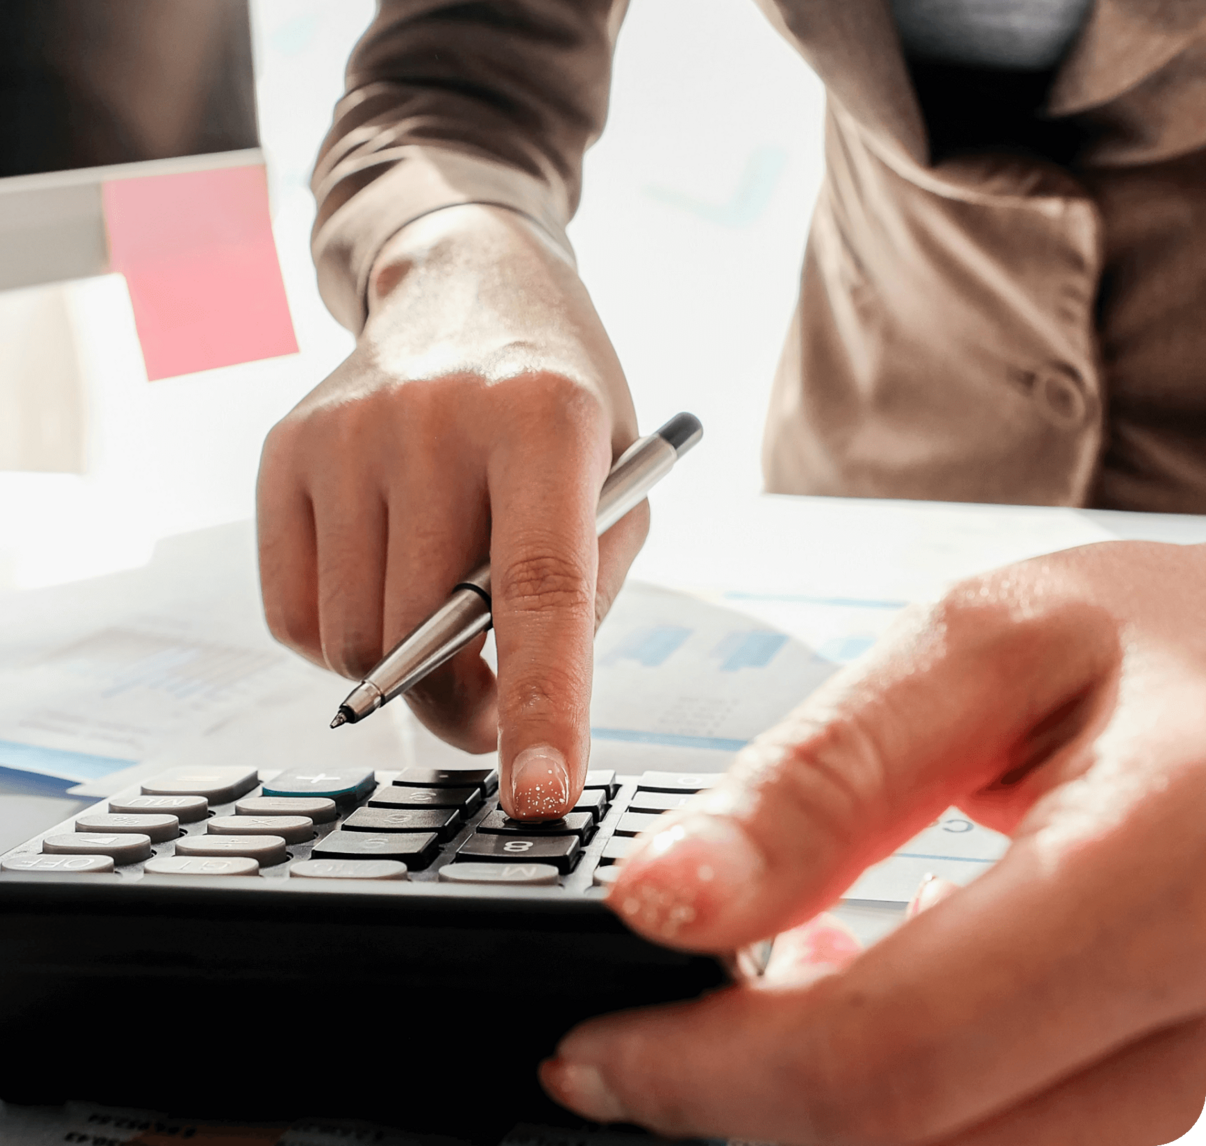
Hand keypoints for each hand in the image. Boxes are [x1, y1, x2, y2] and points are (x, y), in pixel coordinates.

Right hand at [257, 204, 644, 817]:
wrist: (465, 289)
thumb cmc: (556, 405)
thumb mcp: (616, 486)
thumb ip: (576, 596)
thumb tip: (498, 709)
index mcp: (544, 420)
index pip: (538, 586)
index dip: (541, 702)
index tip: (540, 794)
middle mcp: (432, 418)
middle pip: (422, 634)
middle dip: (461, 704)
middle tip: (489, 703)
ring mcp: (344, 433)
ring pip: (351, 639)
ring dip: (400, 671)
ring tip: (438, 621)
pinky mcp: (284, 452)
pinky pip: (291, 616)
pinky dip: (337, 640)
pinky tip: (379, 584)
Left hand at [542, 540, 1205, 1143]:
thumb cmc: (1175, 641)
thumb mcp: (988, 650)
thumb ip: (825, 782)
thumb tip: (662, 899)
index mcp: (1178, 865)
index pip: (901, 1050)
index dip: (709, 1074)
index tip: (592, 1050)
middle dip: (751, 1110)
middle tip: (648, 1038)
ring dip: (843, 1117)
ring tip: (772, 995)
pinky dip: (939, 1113)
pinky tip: (889, 1010)